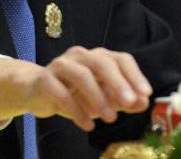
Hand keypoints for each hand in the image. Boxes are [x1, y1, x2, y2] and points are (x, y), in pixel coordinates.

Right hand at [0, 46, 152, 130]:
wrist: (34, 90)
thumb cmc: (73, 92)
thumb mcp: (102, 98)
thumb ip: (123, 100)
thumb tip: (143, 103)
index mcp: (98, 57)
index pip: (121, 59)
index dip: (135, 75)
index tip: (146, 93)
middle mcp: (81, 56)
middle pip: (102, 63)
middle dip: (118, 83)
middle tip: (129, 103)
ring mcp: (62, 65)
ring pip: (82, 75)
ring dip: (98, 97)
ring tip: (111, 118)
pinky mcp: (45, 79)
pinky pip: (61, 92)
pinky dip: (76, 110)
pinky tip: (88, 124)